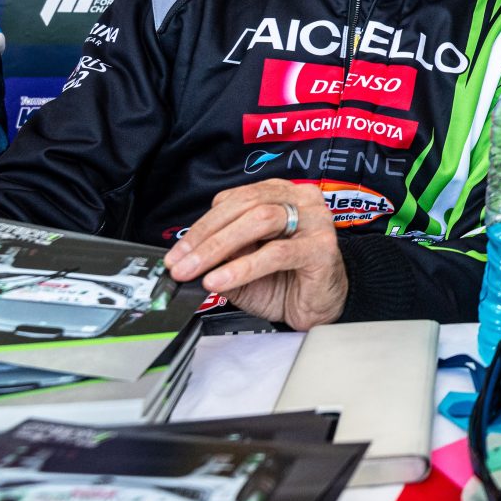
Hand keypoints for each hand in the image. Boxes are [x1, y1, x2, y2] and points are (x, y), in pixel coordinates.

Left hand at [166, 180, 346, 330]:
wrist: (320, 306)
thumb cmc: (285, 281)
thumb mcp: (243, 266)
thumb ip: (220, 256)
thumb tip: (186, 258)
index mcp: (279, 194)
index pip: (233, 200)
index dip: (201, 225)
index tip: (179, 252)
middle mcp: (299, 199)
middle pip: (245, 205)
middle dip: (206, 236)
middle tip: (181, 264)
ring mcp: (314, 220)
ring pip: (260, 220)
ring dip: (221, 247)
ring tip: (198, 271)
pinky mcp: (322, 247)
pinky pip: (276, 253)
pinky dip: (243, 267)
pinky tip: (222, 279)